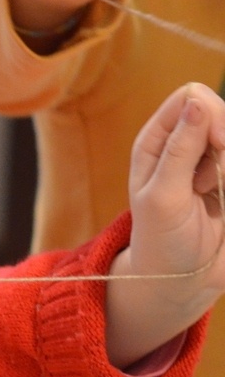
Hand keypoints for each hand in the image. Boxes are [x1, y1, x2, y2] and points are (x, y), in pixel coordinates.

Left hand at [105, 83, 224, 367]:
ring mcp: (213, 160)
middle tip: (209, 184)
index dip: (214, 114)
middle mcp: (186, 143)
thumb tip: (197, 102)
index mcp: (157, 140)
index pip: (193, 97)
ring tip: (214, 198)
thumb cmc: (161, 240)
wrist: (182, 278)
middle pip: (224, 115)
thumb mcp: (165, 196)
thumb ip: (181, 149)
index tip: (221, 144)